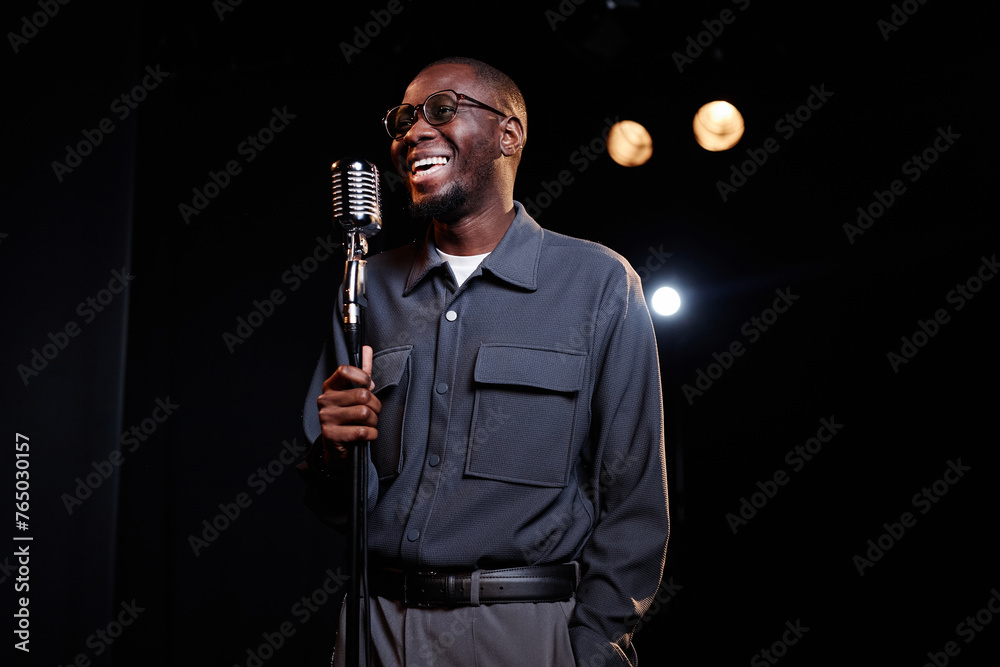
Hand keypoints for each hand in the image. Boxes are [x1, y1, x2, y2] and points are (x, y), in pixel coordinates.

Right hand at [316, 345, 380, 461]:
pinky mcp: (331, 435)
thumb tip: (366, 349)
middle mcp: (325, 400)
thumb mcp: (354, 394)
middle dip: (376, 406)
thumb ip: (361, 373)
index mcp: (330, 387)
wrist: (338, 447)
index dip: (362, 377)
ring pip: (364, 413)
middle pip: (363, 395)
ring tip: (369, 424)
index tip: (368, 386)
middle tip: (373, 412)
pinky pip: (362, 431)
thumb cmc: (349, 417)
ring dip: (374, 421)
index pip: (345, 370)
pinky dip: (372, 434)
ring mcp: (326, 417)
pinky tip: (367, 435)